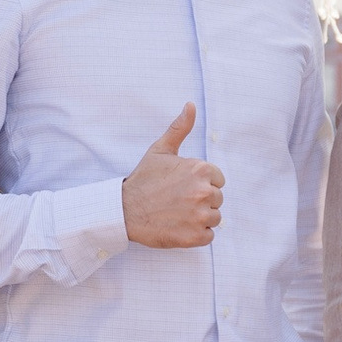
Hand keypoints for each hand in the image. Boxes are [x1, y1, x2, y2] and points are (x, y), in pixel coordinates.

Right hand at [123, 105, 224, 247]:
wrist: (123, 211)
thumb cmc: (143, 180)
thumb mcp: (160, 150)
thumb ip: (179, 128)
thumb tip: (190, 105)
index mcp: (201, 169)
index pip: (218, 180)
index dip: (201, 183)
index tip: (182, 186)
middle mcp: (204, 192)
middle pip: (217, 199)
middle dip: (201, 201)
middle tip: (177, 201)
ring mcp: (200, 215)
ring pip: (215, 218)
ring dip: (200, 218)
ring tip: (177, 214)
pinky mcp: (195, 237)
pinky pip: (209, 236)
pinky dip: (196, 234)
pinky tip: (178, 226)